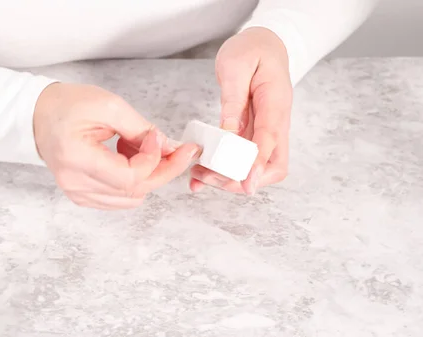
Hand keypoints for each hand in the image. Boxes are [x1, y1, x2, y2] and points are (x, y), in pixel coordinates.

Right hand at [34, 83, 200, 209]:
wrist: (39, 115)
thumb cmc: (67, 106)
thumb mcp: (108, 106)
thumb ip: (140, 128)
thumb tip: (169, 147)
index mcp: (76, 159)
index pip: (129, 177)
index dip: (153, 160)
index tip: (159, 137)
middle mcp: (75, 184)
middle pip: (134, 191)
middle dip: (162, 170)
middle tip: (177, 149)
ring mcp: (78, 193)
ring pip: (131, 198)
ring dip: (146, 174)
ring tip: (139, 146)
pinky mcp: (82, 195)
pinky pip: (120, 198)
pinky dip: (133, 180)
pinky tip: (128, 157)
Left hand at [190, 27, 291, 194]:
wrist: (264, 43)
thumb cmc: (251, 49)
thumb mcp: (236, 66)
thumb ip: (233, 100)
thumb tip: (228, 133)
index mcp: (276, 103)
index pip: (271, 140)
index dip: (258, 165)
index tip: (247, 185)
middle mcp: (276, 121)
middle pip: (274, 165)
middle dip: (244, 179)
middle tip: (210, 178)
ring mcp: (266, 128)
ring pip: (257, 165)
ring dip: (230, 177)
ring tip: (198, 177)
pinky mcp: (253, 131)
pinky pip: (242, 156)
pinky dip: (224, 167)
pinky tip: (201, 172)